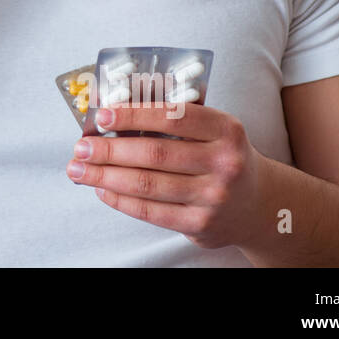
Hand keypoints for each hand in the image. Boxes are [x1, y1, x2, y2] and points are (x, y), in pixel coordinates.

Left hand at [64, 102, 265, 249]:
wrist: (258, 204)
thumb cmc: (222, 157)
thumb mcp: (213, 130)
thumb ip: (174, 119)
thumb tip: (113, 115)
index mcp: (225, 130)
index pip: (173, 117)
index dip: (133, 115)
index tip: (102, 116)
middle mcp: (224, 163)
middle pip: (154, 154)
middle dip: (109, 150)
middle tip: (80, 146)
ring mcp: (214, 196)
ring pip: (147, 184)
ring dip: (106, 176)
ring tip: (79, 169)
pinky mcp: (201, 223)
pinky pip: (151, 211)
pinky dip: (121, 200)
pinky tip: (102, 189)